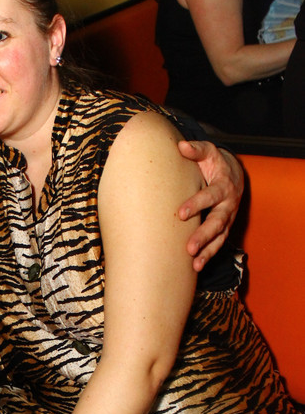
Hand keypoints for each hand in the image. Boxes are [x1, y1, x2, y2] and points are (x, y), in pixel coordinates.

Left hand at [176, 140, 242, 270]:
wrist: (232, 174)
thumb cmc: (214, 164)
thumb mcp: (208, 153)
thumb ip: (196, 150)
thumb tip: (181, 146)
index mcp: (223, 186)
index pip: (210, 195)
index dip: (197, 204)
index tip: (181, 213)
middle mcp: (228, 205)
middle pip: (217, 222)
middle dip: (203, 235)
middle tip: (189, 247)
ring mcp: (227, 219)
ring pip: (219, 237)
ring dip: (207, 251)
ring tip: (194, 264)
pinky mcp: (224, 229)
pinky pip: (218, 244)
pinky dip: (208, 256)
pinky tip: (195, 268)